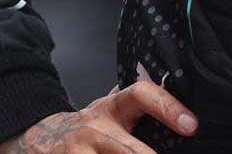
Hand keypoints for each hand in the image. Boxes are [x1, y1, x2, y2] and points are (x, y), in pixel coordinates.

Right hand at [0, 81, 197, 153]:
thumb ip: (135, 101)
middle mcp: (95, 129)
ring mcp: (79, 153)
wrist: (40, 140)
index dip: (167, 107)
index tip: (192, 125)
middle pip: (132, 152)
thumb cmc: (88, 128)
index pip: (141, 94)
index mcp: (111, 108)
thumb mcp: (110, 110)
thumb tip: (173, 84)